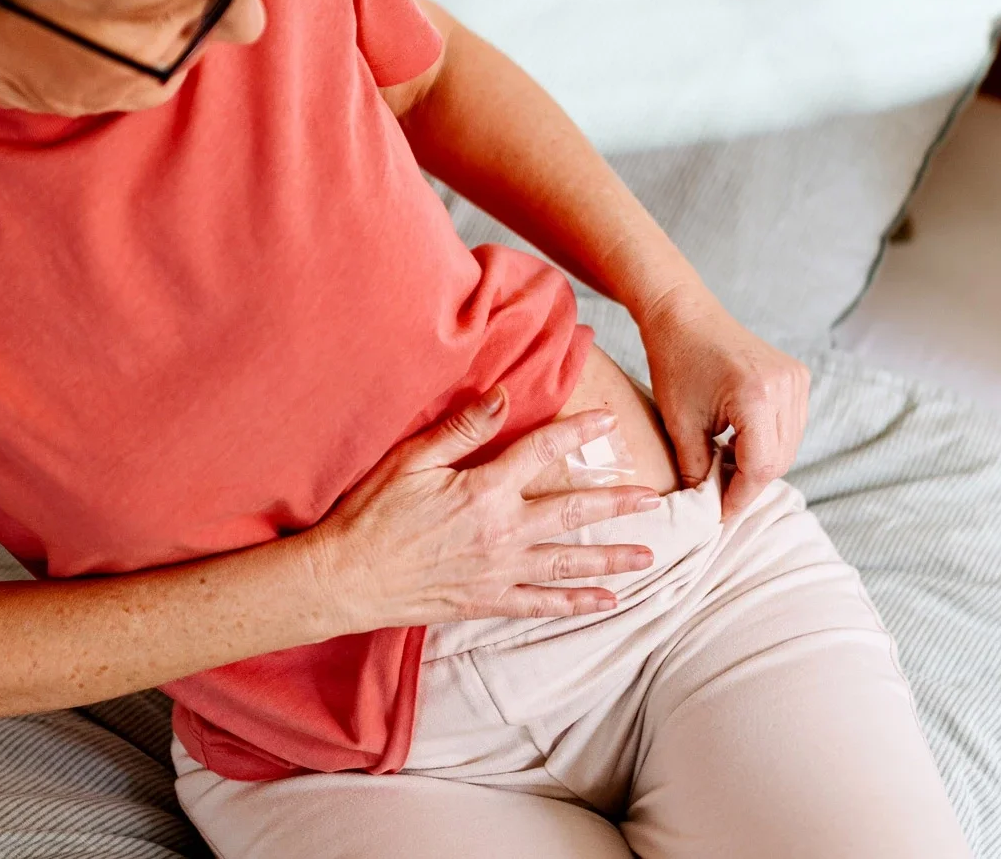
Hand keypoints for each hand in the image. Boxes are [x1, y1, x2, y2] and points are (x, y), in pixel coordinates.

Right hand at [301, 388, 662, 630]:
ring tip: (648, 555)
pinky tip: (606, 602)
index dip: (577, 434)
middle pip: (572, 513)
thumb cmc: (370, 514)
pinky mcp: (486, 600)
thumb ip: (461, 430)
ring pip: (568, 563)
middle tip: (654, 500)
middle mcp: (501, 532)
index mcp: (484, 490)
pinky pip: (541, 604)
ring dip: (611, 559)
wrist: (345, 577)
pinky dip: (575, 604)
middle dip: (617, 505)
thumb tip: (501, 396)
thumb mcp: (410, 460)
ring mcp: (497, 570)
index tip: (608, 423)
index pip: (542, 453)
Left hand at [639, 287, 809, 521]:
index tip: (719, 514)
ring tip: (726, 467)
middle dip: (749, 483)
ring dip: (761, 464)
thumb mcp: (680, 423)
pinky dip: (768, 442)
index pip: (760, 467)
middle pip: (779, 460)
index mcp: (756, 397)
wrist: (685, 314)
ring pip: (788, 447)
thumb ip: (697, 469)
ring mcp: (796, 379)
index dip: (740, 497)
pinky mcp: (798, 376)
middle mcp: (785, 387)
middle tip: (719, 495)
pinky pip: (791, 427)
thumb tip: (707, 507)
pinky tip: (740, 444)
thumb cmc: (675, 362)